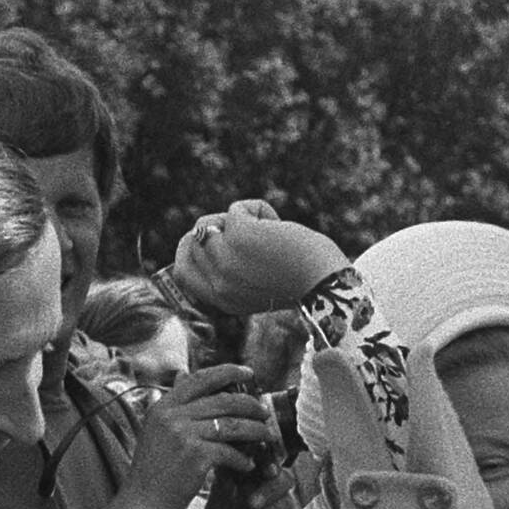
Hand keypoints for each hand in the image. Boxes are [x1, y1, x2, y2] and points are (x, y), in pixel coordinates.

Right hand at [112, 364, 276, 508]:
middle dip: (251, 404)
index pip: (201, 379)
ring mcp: (184, 435)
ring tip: (267, 436)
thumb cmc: (152, 470)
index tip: (249, 373)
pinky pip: (230, 452)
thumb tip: (183, 373)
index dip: (228, 372)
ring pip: (233, 425)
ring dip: (255, 431)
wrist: (143, 503)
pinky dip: (243, 459)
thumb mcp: (156, 429)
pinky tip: (248, 465)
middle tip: (265, 412)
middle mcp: (172, 416)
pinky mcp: (196, 457)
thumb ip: (173, 404)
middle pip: (223, 401)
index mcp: (163, 406)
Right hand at [166, 202, 349, 318]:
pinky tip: (279, 225)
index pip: (181, 272)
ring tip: (267, 230)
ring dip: (237, 217)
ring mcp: (225, 260)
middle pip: (192, 241)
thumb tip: (209, 230)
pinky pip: (237, 208)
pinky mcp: (238, 236)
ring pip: (208, 222)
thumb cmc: (300, 281)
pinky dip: (259, 209)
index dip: (190, 248)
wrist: (327, 283)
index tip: (209, 235)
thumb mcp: (256, 284)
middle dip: (215, 227)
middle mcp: (218, 283)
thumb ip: (230, 268)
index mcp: (220, 300)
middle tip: (249, 231)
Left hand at [195, 454, 291, 508]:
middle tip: (250, 502)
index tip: (260, 468)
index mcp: (254, 480)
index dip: (266, 461)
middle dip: (267, 489)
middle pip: (283, 478)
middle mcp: (272, 492)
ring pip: (286, 502)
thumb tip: (225, 455)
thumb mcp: (217, 506)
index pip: (265, 462)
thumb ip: (223, 483)